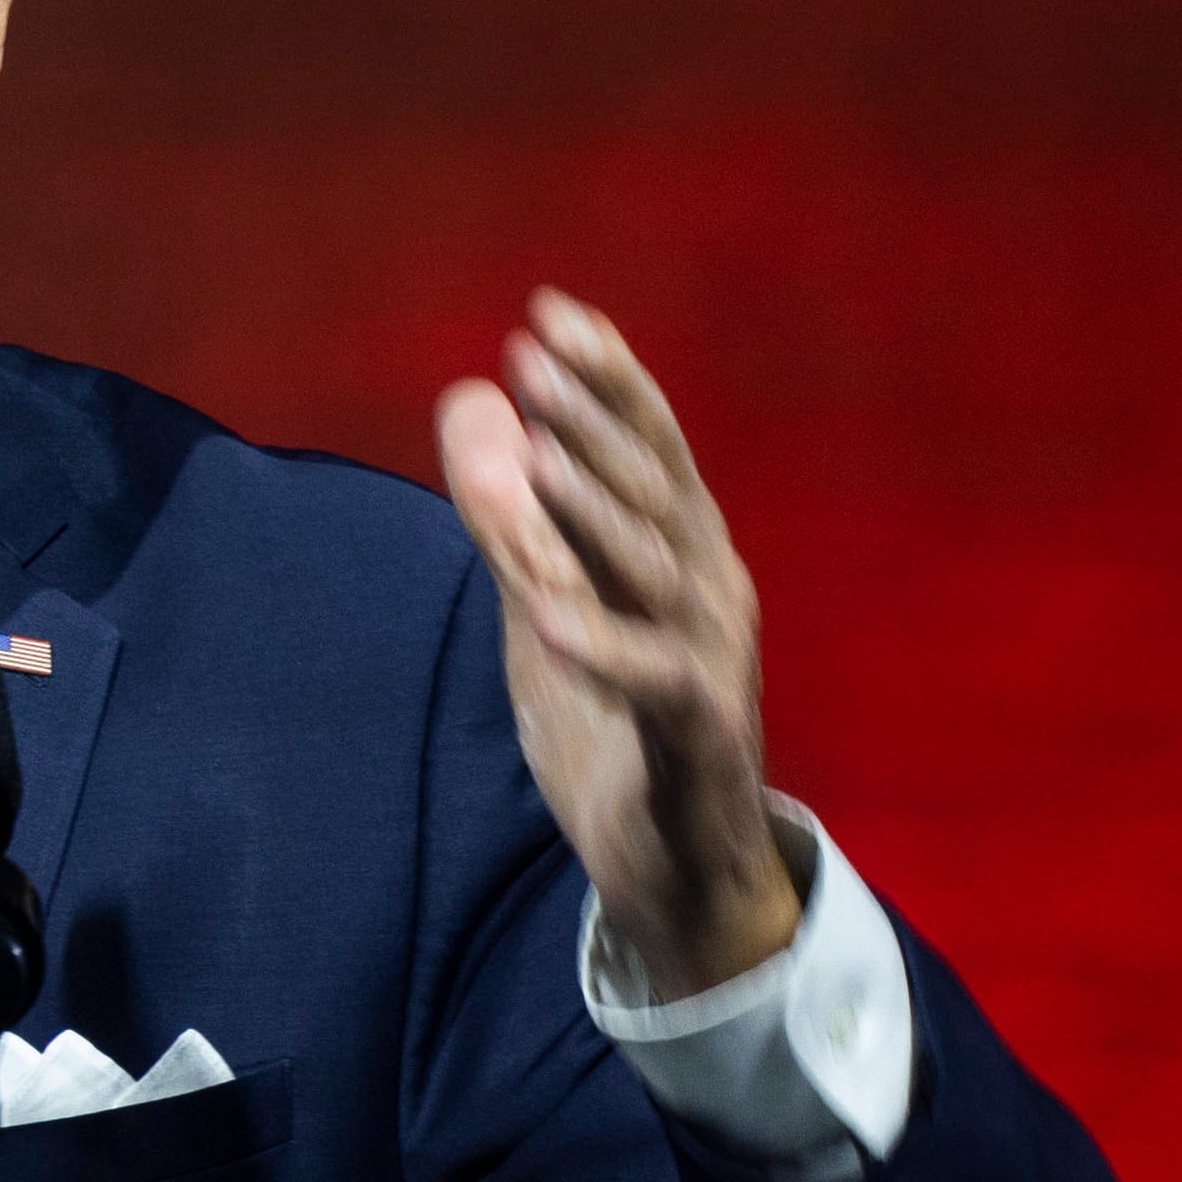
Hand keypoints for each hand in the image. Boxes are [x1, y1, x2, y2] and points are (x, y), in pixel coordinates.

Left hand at [435, 290, 795, 1000]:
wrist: (678, 868)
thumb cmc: (616, 722)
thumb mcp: (546, 607)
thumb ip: (510, 516)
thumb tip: (469, 400)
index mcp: (680, 548)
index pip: (648, 445)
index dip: (607, 379)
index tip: (550, 313)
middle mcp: (709, 587)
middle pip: (658, 489)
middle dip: (599, 421)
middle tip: (537, 359)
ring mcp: (712, 658)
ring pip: (659, 572)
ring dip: (601, 512)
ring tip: (545, 453)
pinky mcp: (701, 733)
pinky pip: (656, 683)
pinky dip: (605, 649)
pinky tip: (551, 620)